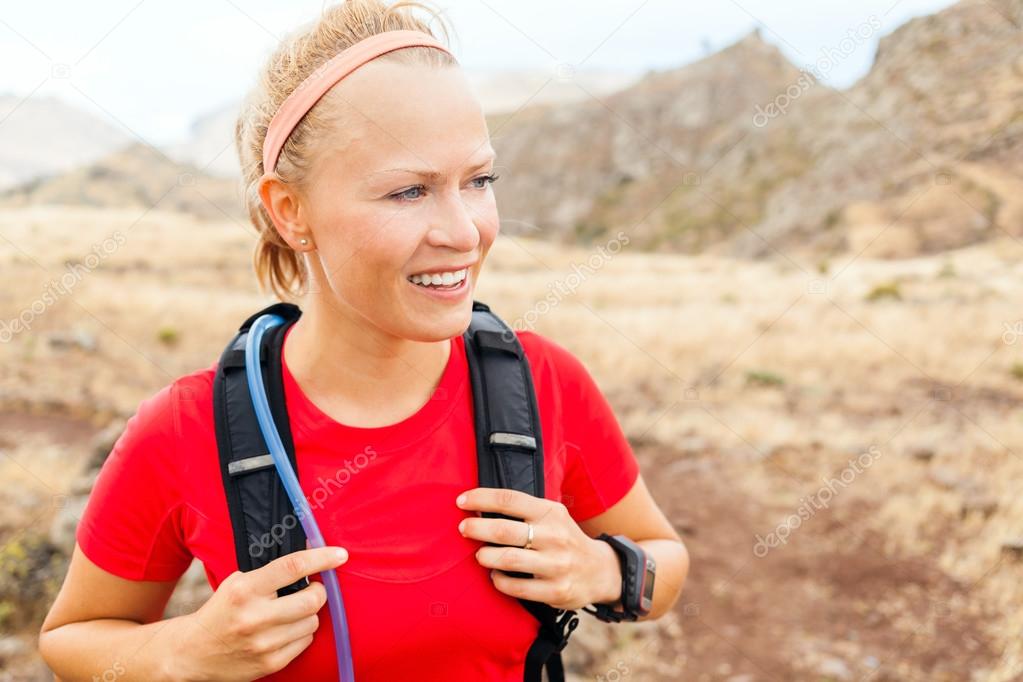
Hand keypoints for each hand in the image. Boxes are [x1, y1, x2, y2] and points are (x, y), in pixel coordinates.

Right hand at [170, 546, 347, 680]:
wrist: (193, 652)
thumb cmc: (222, 610)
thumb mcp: (238, 582)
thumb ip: (271, 572)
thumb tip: (312, 556)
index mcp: (245, 590)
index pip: (292, 567)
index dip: (321, 558)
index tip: (340, 555)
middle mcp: (255, 617)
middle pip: (312, 600)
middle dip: (318, 592)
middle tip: (311, 589)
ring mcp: (263, 643)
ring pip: (312, 622)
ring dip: (309, 614)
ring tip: (291, 612)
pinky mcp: (270, 663)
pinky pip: (305, 642)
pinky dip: (301, 633)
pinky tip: (285, 630)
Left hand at [456, 488, 620, 610]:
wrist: (600, 571)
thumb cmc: (564, 539)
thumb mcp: (552, 516)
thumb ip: (524, 511)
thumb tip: (479, 505)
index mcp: (551, 512)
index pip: (510, 500)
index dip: (481, 498)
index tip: (461, 501)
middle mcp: (554, 536)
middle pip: (504, 530)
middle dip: (476, 528)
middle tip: (463, 529)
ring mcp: (556, 564)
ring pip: (508, 559)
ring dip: (486, 557)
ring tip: (479, 555)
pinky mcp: (556, 590)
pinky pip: (517, 588)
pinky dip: (499, 581)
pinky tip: (496, 576)